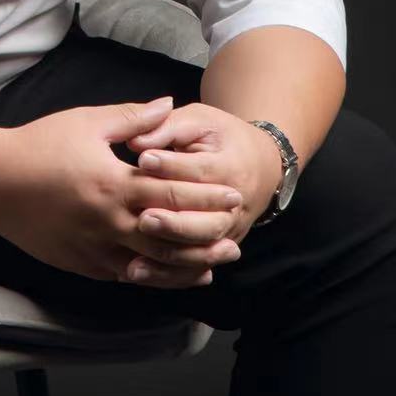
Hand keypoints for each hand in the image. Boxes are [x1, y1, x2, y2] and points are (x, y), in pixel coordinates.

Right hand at [0, 97, 247, 289]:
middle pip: (170, 238)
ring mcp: (94, 248)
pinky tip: (167, 275)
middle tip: (234, 238)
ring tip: (212, 265)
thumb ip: (133, 118)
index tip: (232, 195)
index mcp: (114, 185)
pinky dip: (152, 277)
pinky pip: (124, 274)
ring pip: (151, 267)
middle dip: (206, 239)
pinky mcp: (81, 263)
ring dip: (185, 267)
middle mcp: (109, 223)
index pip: (173, 195)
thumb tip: (169, 105)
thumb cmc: (38, 145)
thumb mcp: (86, 122)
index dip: (207, 197)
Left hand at [122, 103, 284, 282]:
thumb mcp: (200, 121)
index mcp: (233, 167)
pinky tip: (138, 272)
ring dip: (171, 254)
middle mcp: (236, 206)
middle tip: (142, 217)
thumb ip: (168, 127)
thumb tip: (134, 140)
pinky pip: (194, 267)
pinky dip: (168, 275)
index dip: (172, 166)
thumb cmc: (221, 137)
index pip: (202, 171)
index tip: (142, 160)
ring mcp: (230, 232)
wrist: (260, 165)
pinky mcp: (218, 249)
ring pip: (202, 250)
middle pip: (208, 222)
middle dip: (175, 222)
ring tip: (136, 254)